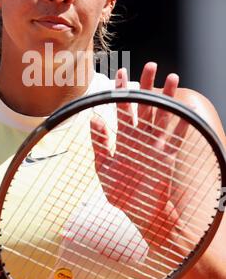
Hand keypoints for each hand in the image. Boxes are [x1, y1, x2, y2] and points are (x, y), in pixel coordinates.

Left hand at [90, 62, 188, 237]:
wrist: (138, 212)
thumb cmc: (119, 190)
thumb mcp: (103, 166)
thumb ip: (99, 143)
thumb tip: (93, 119)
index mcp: (124, 137)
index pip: (123, 108)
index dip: (122, 91)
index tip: (121, 72)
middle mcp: (141, 137)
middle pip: (145, 106)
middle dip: (147, 86)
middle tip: (150, 66)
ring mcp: (155, 145)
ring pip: (162, 116)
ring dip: (167, 98)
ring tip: (172, 78)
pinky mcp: (167, 157)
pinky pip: (175, 138)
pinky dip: (181, 124)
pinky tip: (185, 108)